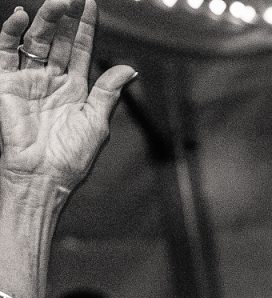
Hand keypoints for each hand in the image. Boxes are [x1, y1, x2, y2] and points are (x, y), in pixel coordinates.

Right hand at [0, 0, 135, 209]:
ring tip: (55, 3)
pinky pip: (6, 51)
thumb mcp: (97, 122)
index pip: (80, 49)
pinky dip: (11, 32)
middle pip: (57, 40)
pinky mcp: (6, 83)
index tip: (92, 5)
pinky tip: (20, 17)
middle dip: (65, 19)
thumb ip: (109, 92)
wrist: (42, 177)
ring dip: (43, 20)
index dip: (86, 27)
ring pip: (34, 42)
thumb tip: (130, 68)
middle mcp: (51, 80)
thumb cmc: (71, 157)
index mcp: (75, 88)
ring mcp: (28, 80)